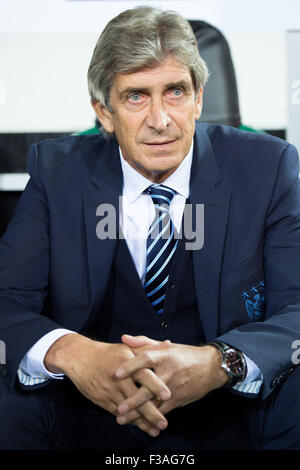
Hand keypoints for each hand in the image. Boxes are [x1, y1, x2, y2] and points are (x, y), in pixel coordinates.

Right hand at [44, 333, 170, 435]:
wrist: (80, 358)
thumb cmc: (107, 353)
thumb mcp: (127, 347)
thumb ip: (148, 348)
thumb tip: (169, 344)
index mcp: (127, 363)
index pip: (143, 376)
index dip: (156, 386)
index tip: (168, 396)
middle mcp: (119, 379)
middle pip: (136, 398)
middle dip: (151, 412)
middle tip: (164, 423)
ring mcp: (110, 391)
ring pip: (128, 410)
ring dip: (142, 421)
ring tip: (156, 430)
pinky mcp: (103, 400)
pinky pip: (118, 413)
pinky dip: (130, 421)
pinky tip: (141, 427)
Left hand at [116, 335, 228, 419]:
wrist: (210, 367)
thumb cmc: (184, 355)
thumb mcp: (166, 346)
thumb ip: (143, 342)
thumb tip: (123, 338)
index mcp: (165, 355)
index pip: (146, 359)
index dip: (131, 365)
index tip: (116, 374)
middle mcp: (169, 371)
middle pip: (149, 386)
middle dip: (133, 399)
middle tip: (119, 407)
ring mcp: (174, 387)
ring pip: (154, 403)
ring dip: (138, 413)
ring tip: (122, 419)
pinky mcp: (178, 400)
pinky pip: (163, 411)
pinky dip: (151, 418)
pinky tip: (139, 424)